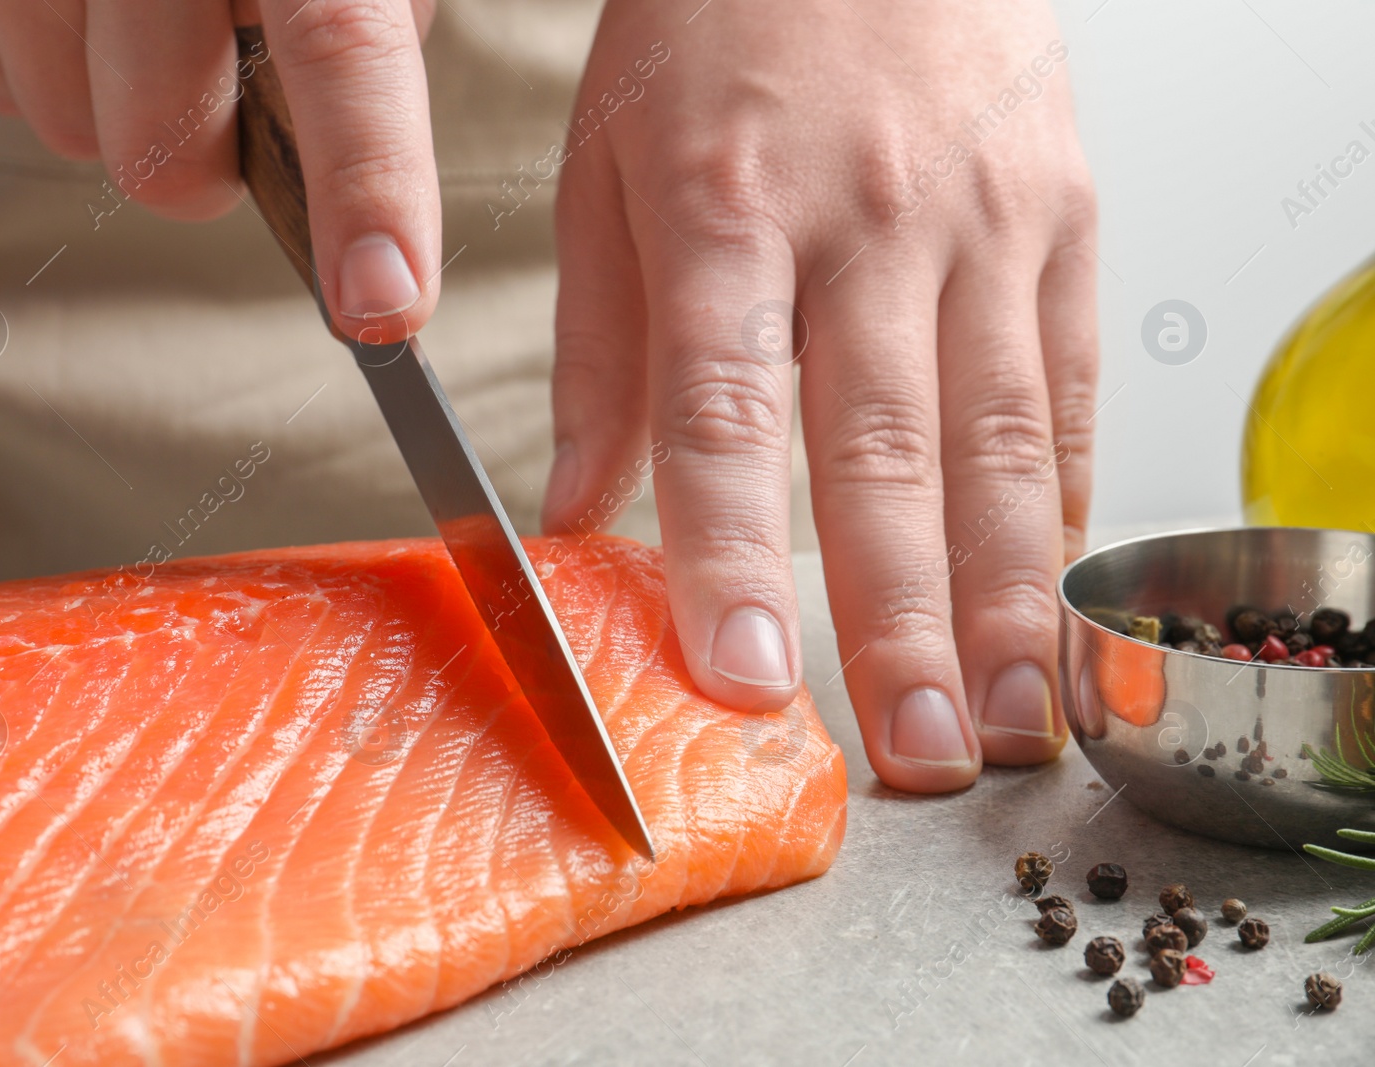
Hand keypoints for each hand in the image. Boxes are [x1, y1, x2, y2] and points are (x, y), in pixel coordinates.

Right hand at [0, 0, 441, 341]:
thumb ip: (362, 37)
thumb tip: (355, 192)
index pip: (341, 48)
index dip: (366, 187)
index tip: (382, 306)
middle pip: (161, 149)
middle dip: (200, 164)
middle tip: (219, 96)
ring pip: (62, 125)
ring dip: (109, 108)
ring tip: (136, 20)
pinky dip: (28, 67)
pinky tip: (70, 9)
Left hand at [541, 0, 1097, 791]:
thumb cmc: (718, 25)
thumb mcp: (608, 168)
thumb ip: (594, 352)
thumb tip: (567, 514)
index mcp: (723, 206)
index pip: (724, 411)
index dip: (731, 553)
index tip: (744, 673)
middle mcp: (864, 218)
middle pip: (884, 447)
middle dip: (903, 616)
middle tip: (915, 747)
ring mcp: (980, 216)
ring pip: (998, 430)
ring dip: (1008, 589)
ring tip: (1010, 715)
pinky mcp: (1062, 209)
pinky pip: (1066, 371)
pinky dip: (1059, 489)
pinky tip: (1051, 584)